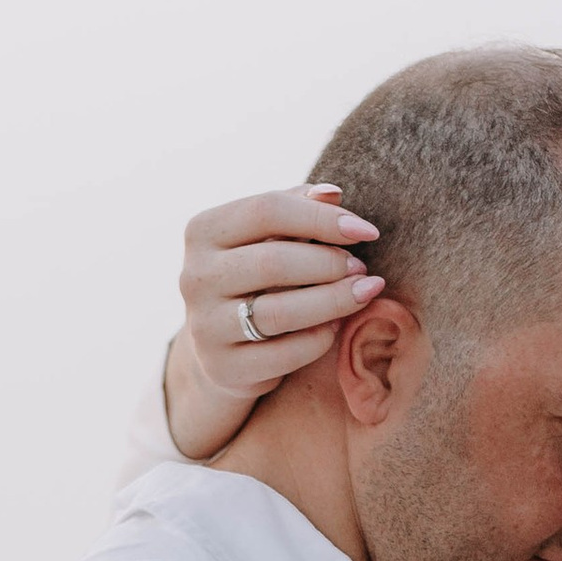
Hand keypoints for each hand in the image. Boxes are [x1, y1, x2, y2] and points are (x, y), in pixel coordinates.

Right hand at [165, 186, 383, 458]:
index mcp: (203, 231)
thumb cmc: (259, 277)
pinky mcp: (224, 367)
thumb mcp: (271, 236)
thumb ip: (300, 207)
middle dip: (329, 263)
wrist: (222, 345)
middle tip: (362, 268)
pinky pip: (284, 353)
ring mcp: (204, 325)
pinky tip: (337, 326)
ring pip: (279, 312)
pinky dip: (320, 339)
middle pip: (273, 261)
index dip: (322, 218)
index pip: (267, 210)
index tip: (367, 231)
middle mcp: (194, 276)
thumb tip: (332, 193)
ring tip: (364, 292)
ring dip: (333, 301)